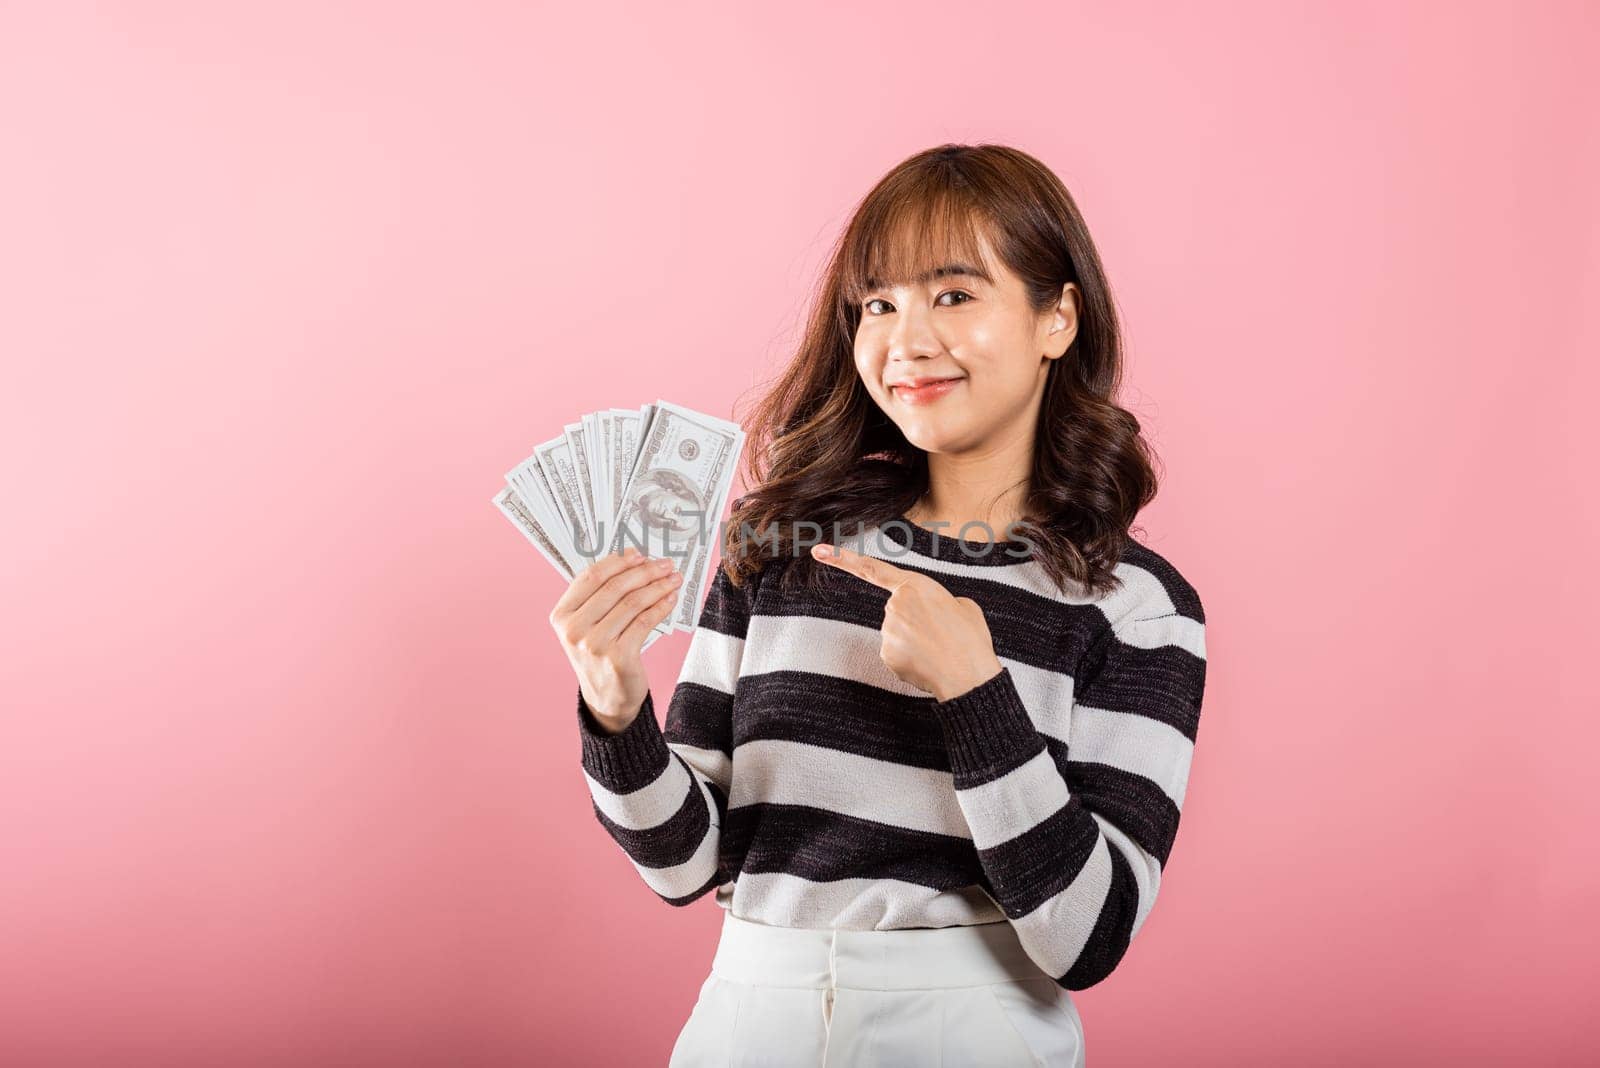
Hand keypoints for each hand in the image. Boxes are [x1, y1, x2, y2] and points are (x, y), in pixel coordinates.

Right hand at [549, 546, 683, 725]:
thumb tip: (631, 558)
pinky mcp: (618, 657)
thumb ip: (601, 595)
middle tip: (665, 564)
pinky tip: (670, 599)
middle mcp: (574, 630)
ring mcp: (594, 645)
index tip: (640, 554)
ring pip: (633, 603)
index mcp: (562, 616)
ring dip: (657, 587)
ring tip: (673, 579)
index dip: (618, 562)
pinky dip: (661, 607)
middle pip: (615, 587)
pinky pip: (644, 622)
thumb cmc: (600, 655)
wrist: (606, 698)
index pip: (591, 577)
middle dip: (644, 571)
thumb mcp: (588, 625)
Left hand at [811, 543, 1003, 701]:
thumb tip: (934, 611)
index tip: (818, 551)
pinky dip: (909, 660)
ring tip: (937, 649)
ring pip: (897, 635)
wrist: (969, 675)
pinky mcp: (886, 654)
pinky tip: (927, 663)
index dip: (842, 559)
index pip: (872, 569)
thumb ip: (940, 601)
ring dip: (914, 643)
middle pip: (897, 612)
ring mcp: (888, 631)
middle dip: (914, 623)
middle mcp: (895, 605)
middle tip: (939, 635)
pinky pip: (896, 655)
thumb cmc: (970, 639)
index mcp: (915, 586)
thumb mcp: (964, 606)